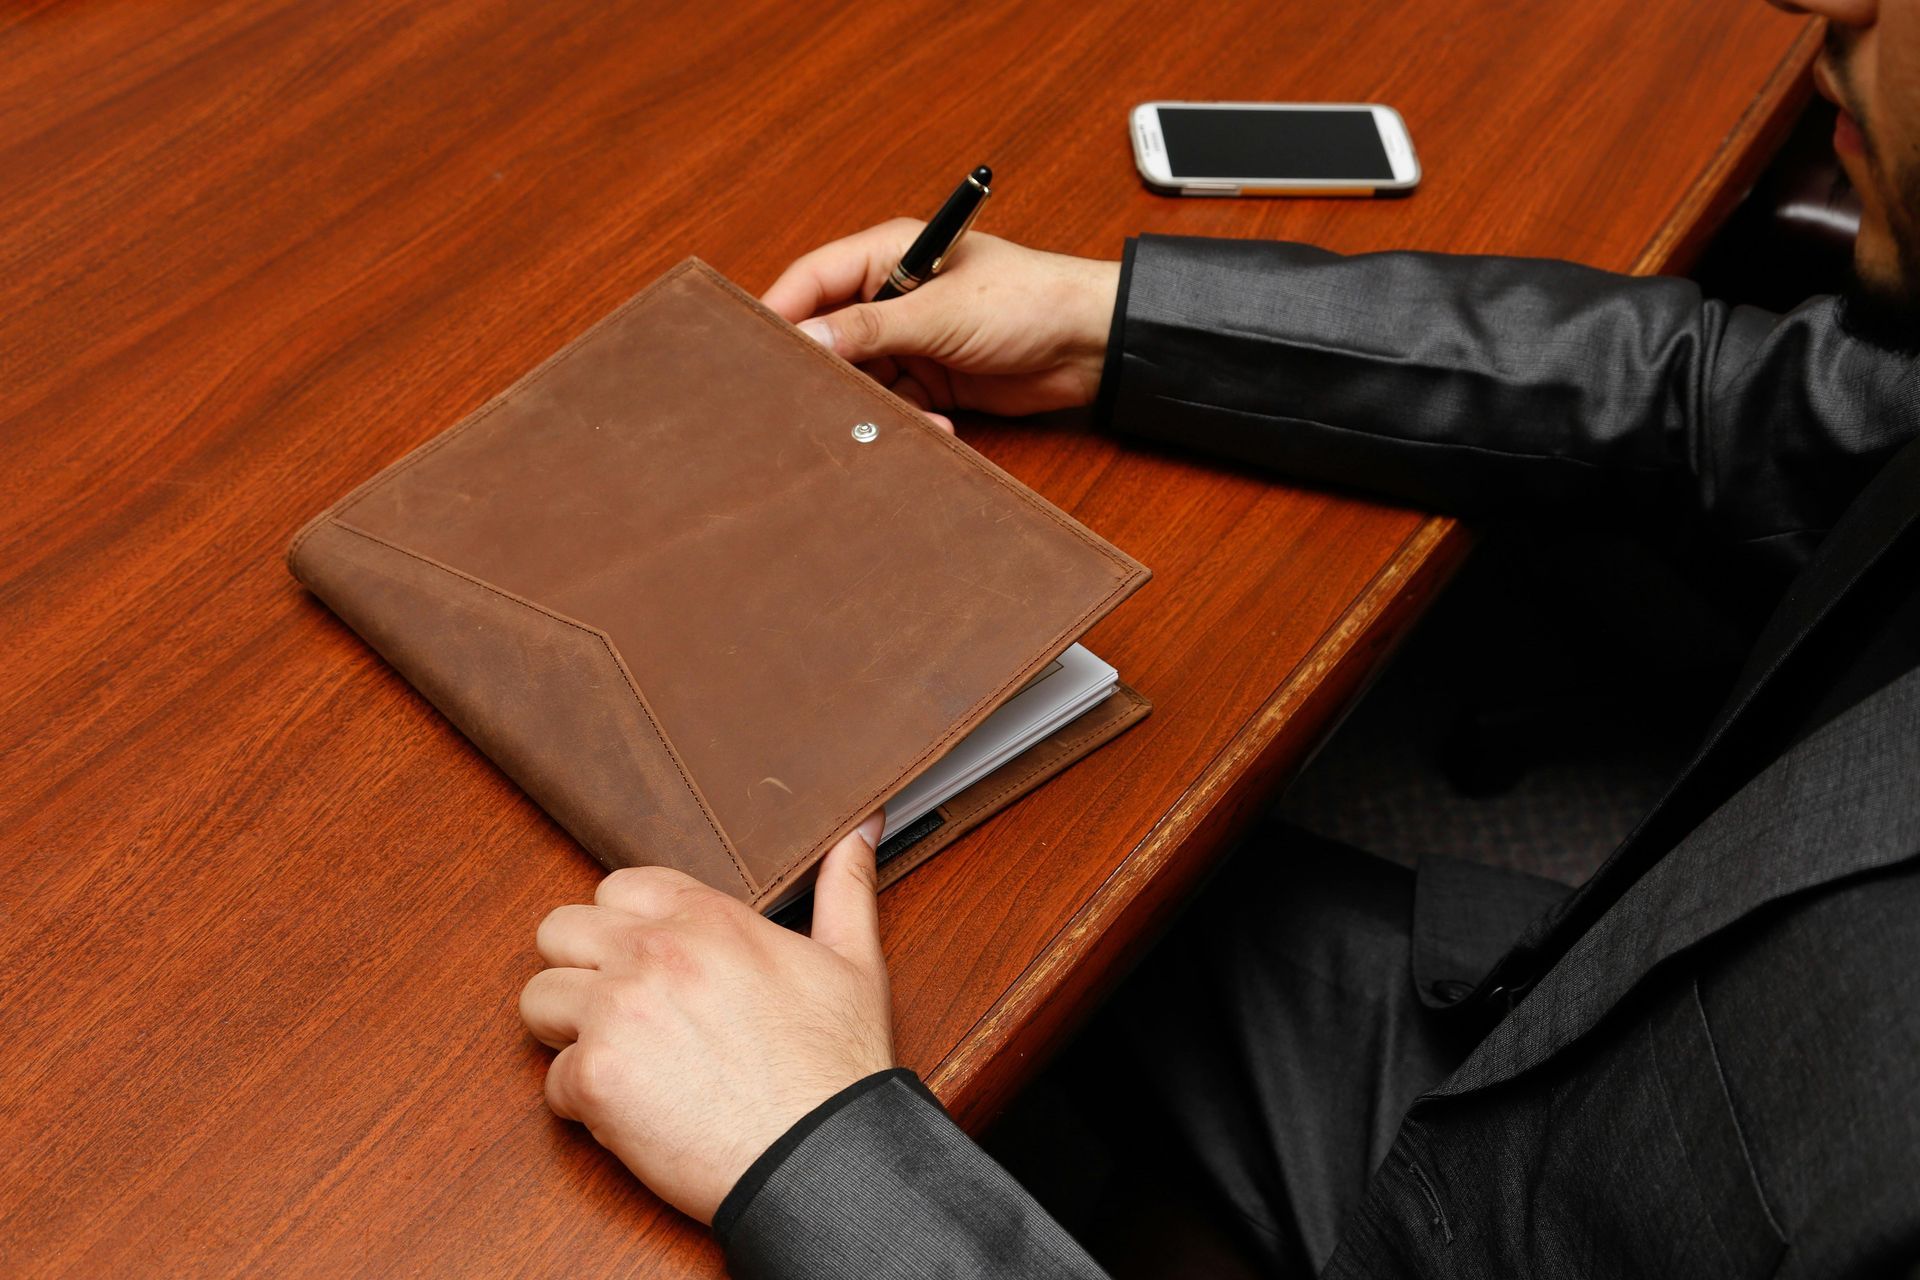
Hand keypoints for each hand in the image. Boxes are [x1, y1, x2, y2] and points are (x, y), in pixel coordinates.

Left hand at [518, 814, 894, 1223]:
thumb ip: (845, 886)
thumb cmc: (837, 1069)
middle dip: (581, 969)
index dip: (626, 925)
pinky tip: (636, 1112)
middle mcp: (653, 953)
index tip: (647, 961)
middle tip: (622, 1010)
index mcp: (709, 918)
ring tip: (621, 1059)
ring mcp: (617, 1012)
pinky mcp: (595, 1078)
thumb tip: (859, 828)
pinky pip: (551, 1080)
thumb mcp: (854, 961)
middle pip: (559, 931)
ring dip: (570, 1032)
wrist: (822, 1157)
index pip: (618, 887)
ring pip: (538, 1000)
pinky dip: (585, 1104)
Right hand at [762, 220, 1120, 420]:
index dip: (781, 313)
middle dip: (828, 369)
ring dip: (874, 404)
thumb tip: (807, 339)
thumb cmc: (1029, 301)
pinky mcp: (932, 378)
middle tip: (815, 401)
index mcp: (890, 254)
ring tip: (897, 417)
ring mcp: (912, 339)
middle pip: (831, 334)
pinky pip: (897, 404)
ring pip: (862, 378)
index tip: (757, 353)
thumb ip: (870, 328)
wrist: (1092, 346)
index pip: (812, 279)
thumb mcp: (942, 313)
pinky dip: (909, 420)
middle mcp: (894, 294)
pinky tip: (940, 423)